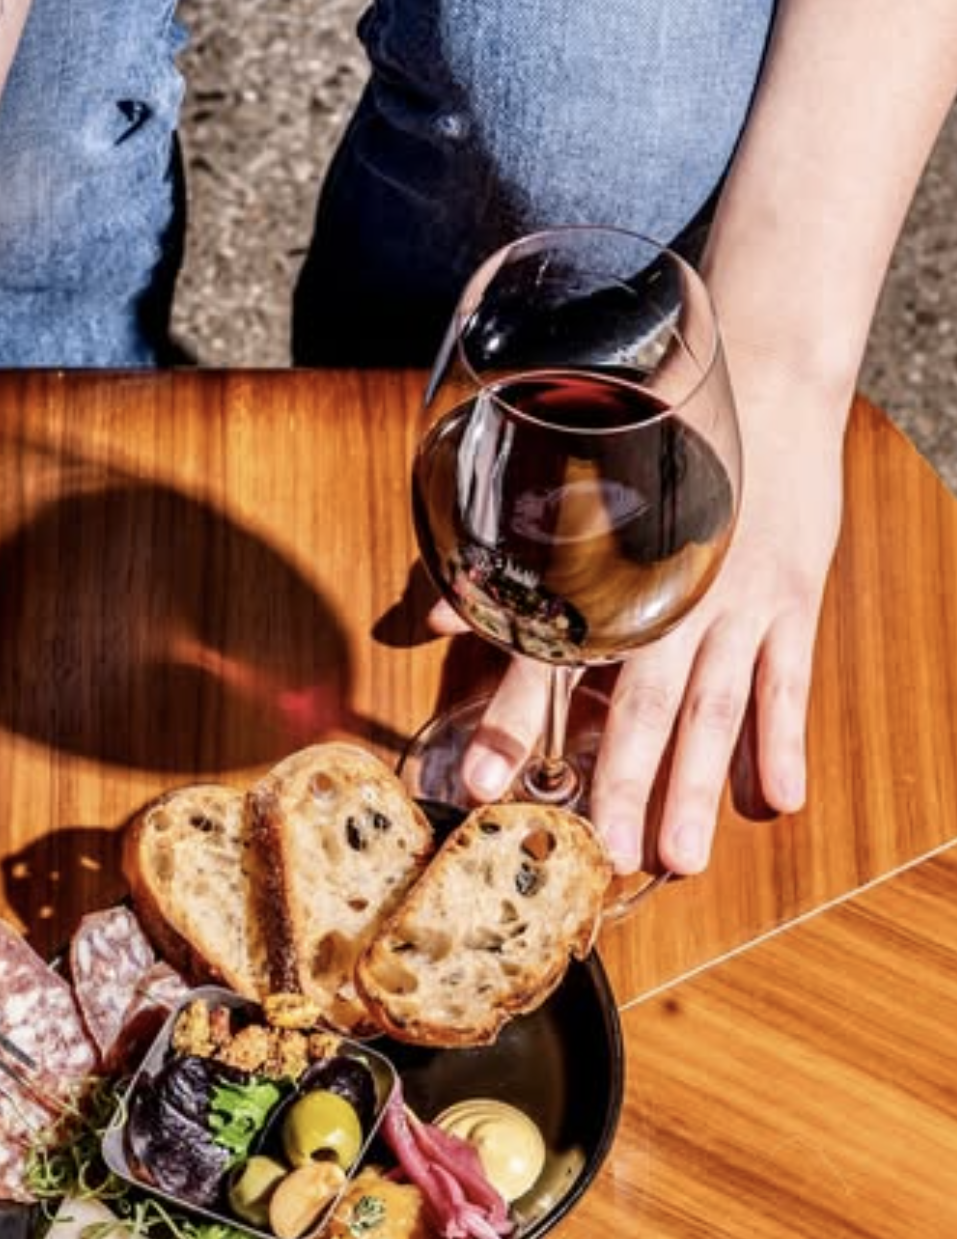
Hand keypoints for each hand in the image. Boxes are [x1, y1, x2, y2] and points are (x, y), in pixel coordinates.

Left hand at [433, 381, 847, 875]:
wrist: (761, 379)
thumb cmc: (655, 441)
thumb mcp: (580, 490)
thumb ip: (515, 561)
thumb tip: (447, 619)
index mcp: (603, 571)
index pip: (547, 656)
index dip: (510, 721)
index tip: (483, 783)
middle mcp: (665, 592)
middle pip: (638, 702)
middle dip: (620, 781)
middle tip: (604, 853)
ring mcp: (734, 599)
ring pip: (712, 706)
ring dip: (695, 785)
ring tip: (679, 858)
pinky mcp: (790, 598)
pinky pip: (787, 680)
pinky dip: (782, 740)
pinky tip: (775, 799)